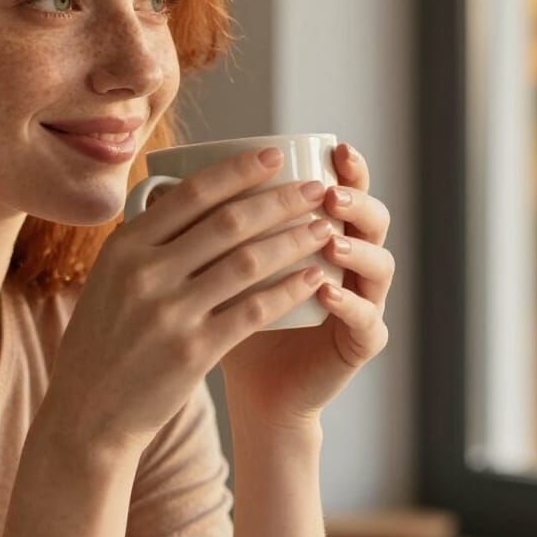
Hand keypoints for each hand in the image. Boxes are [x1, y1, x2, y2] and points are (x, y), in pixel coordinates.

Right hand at [47, 148, 346, 457]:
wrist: (88, 413)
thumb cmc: (103, 342)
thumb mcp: (108, 282)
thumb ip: (145, 244)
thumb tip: (187, 199)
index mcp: (123, 248)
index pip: (191, 194)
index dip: (238, 171)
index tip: (274, 155)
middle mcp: (144, 274)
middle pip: (228, 222)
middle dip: (280, 199)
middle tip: (316, 188)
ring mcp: (169, 313)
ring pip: (248, 262)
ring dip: (294, 240)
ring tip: (324, 228)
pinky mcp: (194, 351)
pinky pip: (254, 310)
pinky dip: (289, 289)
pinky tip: (315, 278)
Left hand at [220, 142, 393, 432]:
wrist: (252, 389)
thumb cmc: (228, 320)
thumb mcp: (216, 270)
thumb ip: (207, 228)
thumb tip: (157, 180)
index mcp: (323, 231)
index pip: (344, 187)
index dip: (344, 167)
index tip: (326, 147)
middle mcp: (351, 261)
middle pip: (370, 217)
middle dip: (353, 199)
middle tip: (326, 191)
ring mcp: (363, 301)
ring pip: (380, 264)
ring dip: (356, 248)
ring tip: (328, 239)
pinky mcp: (361, 343)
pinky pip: (367, 319)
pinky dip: (348, 304)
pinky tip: (326, 291)